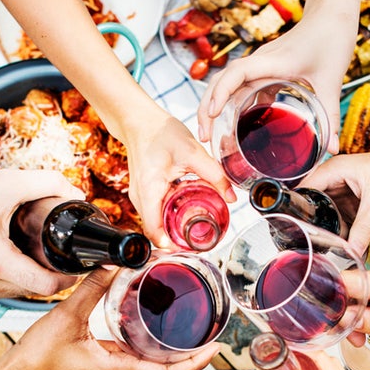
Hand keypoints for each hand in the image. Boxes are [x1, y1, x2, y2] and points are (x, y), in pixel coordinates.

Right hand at [0, 169, 85, 300]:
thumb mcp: (8, 184)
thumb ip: (48, 184)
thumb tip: (76, 194)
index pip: (46, 286)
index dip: (67, 277)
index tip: (75, 264)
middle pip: (35, 289)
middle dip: (49, 272)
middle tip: (55, 250)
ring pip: (19, 291)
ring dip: (29, 276)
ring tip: (30, 251)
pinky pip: (2, 291)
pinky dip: (10, 278)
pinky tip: (10, 258)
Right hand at [0, 266, 219, 369]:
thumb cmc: (36, 358)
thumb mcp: (66, 315)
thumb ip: (92, 287)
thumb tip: (116, 262)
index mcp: (116, 369)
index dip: (196, 363)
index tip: (216, 348)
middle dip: (191, 354)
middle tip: (210, 334)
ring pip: (150, 365)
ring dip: (172, 351)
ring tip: (189, 329)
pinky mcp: (98, 364)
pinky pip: (132, 358)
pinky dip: (148, 346)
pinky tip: (148, 329)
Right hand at [122, 112, 234, 246]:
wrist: (140, 121)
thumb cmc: (160, 133)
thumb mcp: (192, 152)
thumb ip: (213, 174)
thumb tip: (231, 197)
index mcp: (149, 191)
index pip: (154, 231)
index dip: (171, 245)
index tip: (191, 248)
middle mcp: (139, 197)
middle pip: (155, 230)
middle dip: (175, 239)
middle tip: (200, 240)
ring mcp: (138, 195)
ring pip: (154, 222)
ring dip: (172, 228)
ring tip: (195, 228)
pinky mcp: (142, 191)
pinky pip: (154, 211)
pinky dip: (168, 215)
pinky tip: (185, 210)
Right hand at [196, 17, 354, 153]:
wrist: (331, 15)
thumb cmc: (331, 40)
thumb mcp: (332, 80)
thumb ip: (330, 114)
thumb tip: (332, 150)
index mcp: (273, 61)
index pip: (236, 74)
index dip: (221, 92)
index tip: (212, 114)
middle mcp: (259, 61)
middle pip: (220, 81)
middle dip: (206, 107)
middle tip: (203, 136)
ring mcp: (259, 65)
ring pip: (226, 84)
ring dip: (213, 105)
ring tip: (208, 133)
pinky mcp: (263, 69)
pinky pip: (240, 87)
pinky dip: (231, 104)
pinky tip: (233, 125)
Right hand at [299, 146, 369, 254]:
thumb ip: (363, 230)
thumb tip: (350, 251)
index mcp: (333, 170)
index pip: (303, 190)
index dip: (297, 209)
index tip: (294, 228)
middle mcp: (334, 177)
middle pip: (312, 202)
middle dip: (313, 221)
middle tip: (310, 241)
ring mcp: (344, 186)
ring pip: (327, 210)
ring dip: (329, 225)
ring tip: (327, 243)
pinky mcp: (354, 195)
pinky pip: (341, 213)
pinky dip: (343, 225)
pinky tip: (344, 239)